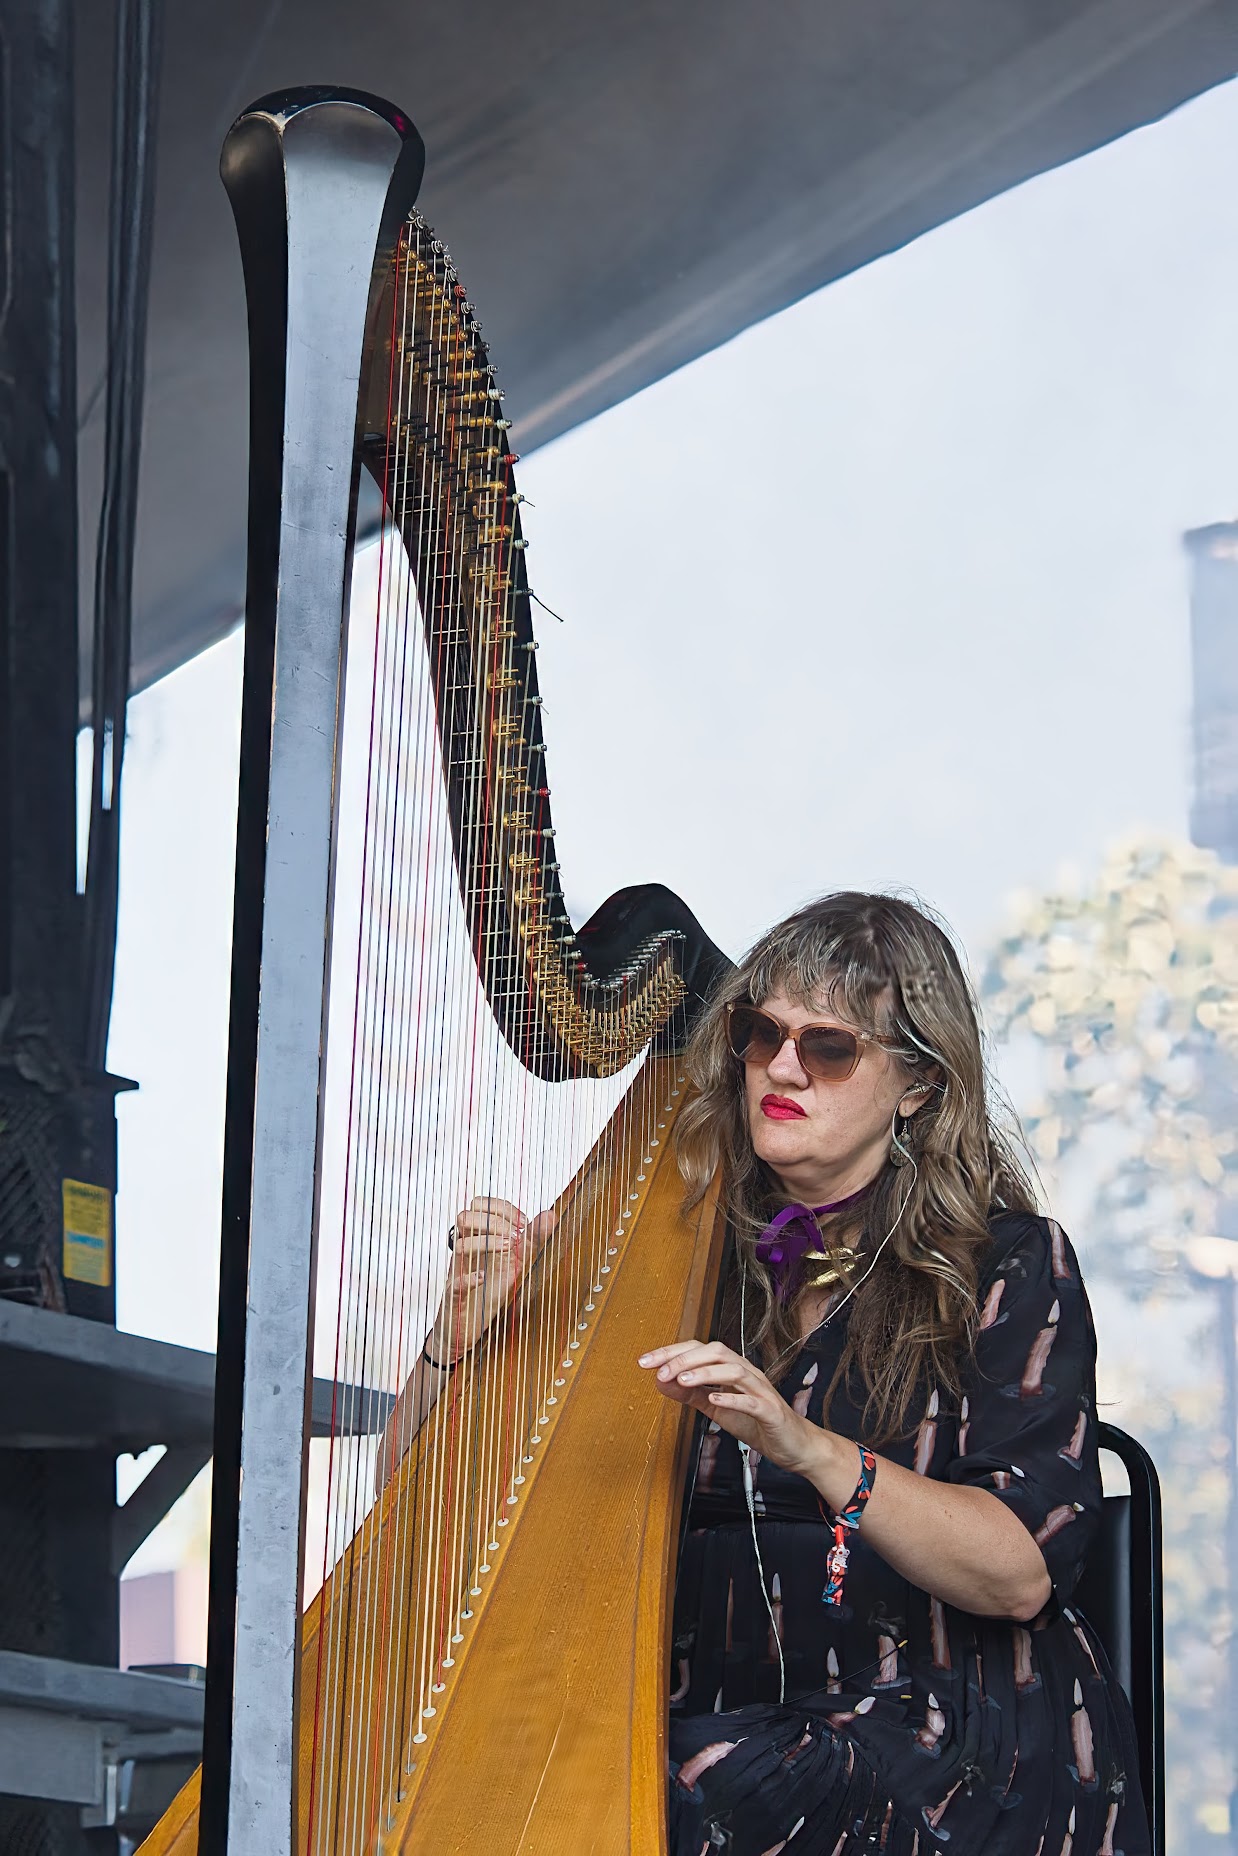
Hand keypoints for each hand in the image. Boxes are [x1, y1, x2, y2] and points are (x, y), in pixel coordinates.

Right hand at [431, 1198, 555, 1360]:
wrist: (469, 1326)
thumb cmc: (490, 1290)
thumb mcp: (516, 1262)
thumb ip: (532, 1239)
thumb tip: (549, 1215)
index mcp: (478, 1237)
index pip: (481, 1205)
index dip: (503, 1208)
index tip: (524, 1223)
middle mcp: (466, 1251)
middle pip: (465, 1217)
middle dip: (494, 1221)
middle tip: (517, 1236)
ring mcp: (458, 1272)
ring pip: (460, 1245)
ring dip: (486, 1243)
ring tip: (509, 1249)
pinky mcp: (455, 1297)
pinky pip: (455, 1283)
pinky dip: (469, 1278)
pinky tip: (483, 1277)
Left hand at [638, 1339, 824, 1478]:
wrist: (794, 1446)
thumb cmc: (756, 1423)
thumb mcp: (717, 1408)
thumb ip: (691, 1394)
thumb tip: (661, 1382)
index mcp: (731, 1370)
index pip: (699, 1350)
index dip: (671, 1352)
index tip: (645, 1362)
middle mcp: (747, 1373)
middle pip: (716, 1352)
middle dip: (685, 1358)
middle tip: (659, 1371)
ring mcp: (761, 1390)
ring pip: (734, 1370)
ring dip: (706, 1373)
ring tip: (682, 1380)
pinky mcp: (771, 1411)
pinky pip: (752, 1400)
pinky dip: (732, 1397)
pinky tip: (714, 1399)